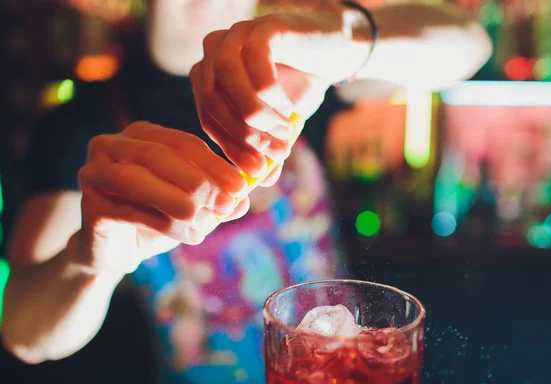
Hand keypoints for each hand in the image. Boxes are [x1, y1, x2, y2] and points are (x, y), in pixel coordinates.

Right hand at [70, 121, 248, 273]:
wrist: (115, 253)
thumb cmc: (156, 219)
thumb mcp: (192, 206)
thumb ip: (216, 199)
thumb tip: (244, 199)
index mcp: (142, 135)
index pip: (184, 143)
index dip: (217, 163)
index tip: (245, 184)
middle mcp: (112, 145)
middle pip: (159, 155)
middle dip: (199, 180)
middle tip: (228, 203)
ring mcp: (94, 172)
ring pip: (137, 180)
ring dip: (178, 201)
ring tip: (208, 221)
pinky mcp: (87, 204)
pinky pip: (128, 211)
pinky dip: (164, 225)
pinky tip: (191, 237)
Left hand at [190, 5, 363, 177]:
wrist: (334, 48)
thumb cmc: (300, 86)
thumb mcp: (282, 125)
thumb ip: (270, 149)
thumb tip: (262, 181)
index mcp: (210, 76)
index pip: (207, 117)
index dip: (230, 148)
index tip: (256, 171)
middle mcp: (214, 53)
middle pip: (212, 100)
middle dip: (244, 135)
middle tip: (275, 155)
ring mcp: (236, 35)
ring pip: (226, 81)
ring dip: (256, 116)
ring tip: (285, 134)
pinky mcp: (262, 26)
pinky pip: (256, 63)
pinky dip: (271, 94)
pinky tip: (289, 110)